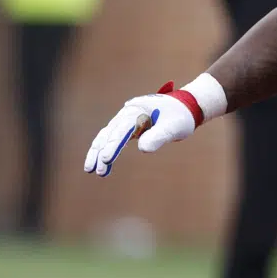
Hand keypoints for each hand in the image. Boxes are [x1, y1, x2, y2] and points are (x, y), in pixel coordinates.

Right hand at [84, 82, 203, 176]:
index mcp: (138, 109)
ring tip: (91, 170)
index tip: (106, 159)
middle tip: (96, 170)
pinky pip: (113, 138)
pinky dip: (106, 150)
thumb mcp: (174, 127)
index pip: (122, 129)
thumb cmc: (180, 116)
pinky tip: (103, 165)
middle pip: (110, 132)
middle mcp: (128, 112)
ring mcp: (126, 119)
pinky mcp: (128, 126)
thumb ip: (159, 136)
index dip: (113, 145)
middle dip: (100, 152)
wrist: (186, 107)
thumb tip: (142, 148)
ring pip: (107, 135)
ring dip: (98, 152)